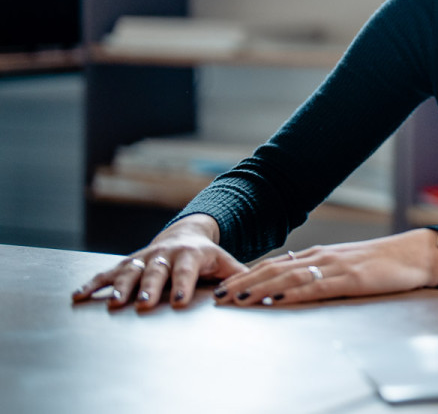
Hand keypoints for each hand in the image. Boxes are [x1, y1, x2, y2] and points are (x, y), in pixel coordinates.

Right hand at [71, 214, 244, 309]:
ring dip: (121, 287)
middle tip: (144, 305)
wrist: (186, 234)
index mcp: (191, 255)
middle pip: (156, 272)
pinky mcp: (127, 263)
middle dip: (149, 288)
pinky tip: (78, 297)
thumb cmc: (207, 256)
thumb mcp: (224, 261)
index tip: (178, 302)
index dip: (183, 285)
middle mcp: (165, 254)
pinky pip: (107, 273)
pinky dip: (93, 284)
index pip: (187, 270)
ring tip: (113, 304)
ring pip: (130, 272)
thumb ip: (238, 275)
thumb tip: (257, 291)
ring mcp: (144, 258)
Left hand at [213, 229, 437, 306]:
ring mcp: (335, 267)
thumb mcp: (345, 265)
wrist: (414, 254)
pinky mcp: (350, 279)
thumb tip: (289, 279)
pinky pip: (315, 287)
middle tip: (217, 297)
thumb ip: (319, 271)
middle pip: (273, 269)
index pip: (273, 264)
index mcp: (318, 254)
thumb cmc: (382, 263)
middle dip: (242, 283)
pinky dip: (292, 293)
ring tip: (236, 299)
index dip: (245, 275)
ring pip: (288, 277)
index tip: (221, 287)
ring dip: (259, 288)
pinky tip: (276, 299)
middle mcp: (321, 257)